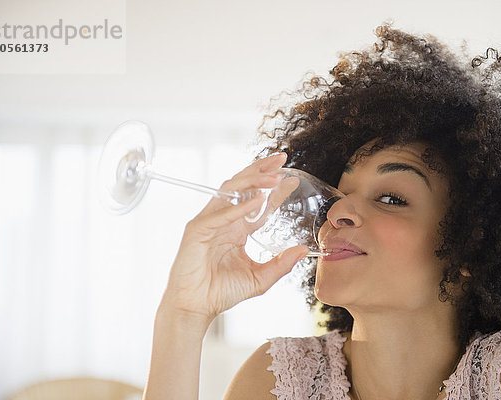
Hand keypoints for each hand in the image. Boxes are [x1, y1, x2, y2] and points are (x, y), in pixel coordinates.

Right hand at [159, 152, 309, 322]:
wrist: (196, 308)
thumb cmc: (221, 293)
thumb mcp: (260, 278)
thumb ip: (281, 264)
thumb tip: (304, 250)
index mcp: (237, 229)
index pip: (259, 203)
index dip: (275, 190)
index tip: (293, 179)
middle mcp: (224, 220)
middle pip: (244, 187)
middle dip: (262, 170)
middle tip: (282, 159)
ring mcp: (209, 222)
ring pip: (231, 191)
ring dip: (253, 181)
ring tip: (273, 176)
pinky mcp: (197, 230)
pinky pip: (221, 214)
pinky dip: (239, 206)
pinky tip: (258, 200)